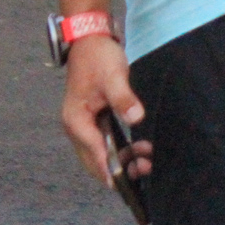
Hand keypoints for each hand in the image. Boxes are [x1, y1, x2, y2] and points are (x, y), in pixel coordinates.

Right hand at [60, 34, 151, 187]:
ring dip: (121, 160)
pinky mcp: (92, 119)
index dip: (112, 170)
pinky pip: (104, 143)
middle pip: (94, 160)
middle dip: (118, 170)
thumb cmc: (99, 57)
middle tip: (146, 170)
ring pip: (100, 153)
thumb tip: (136, 118)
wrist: (90, 40)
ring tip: (148, 159)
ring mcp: (83, 124)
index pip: (94, 155)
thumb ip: (124, 98)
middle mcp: (76, 126)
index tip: (129, 183)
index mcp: (76, 121)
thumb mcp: (114, 76)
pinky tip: (140, 148)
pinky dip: (120, 149)